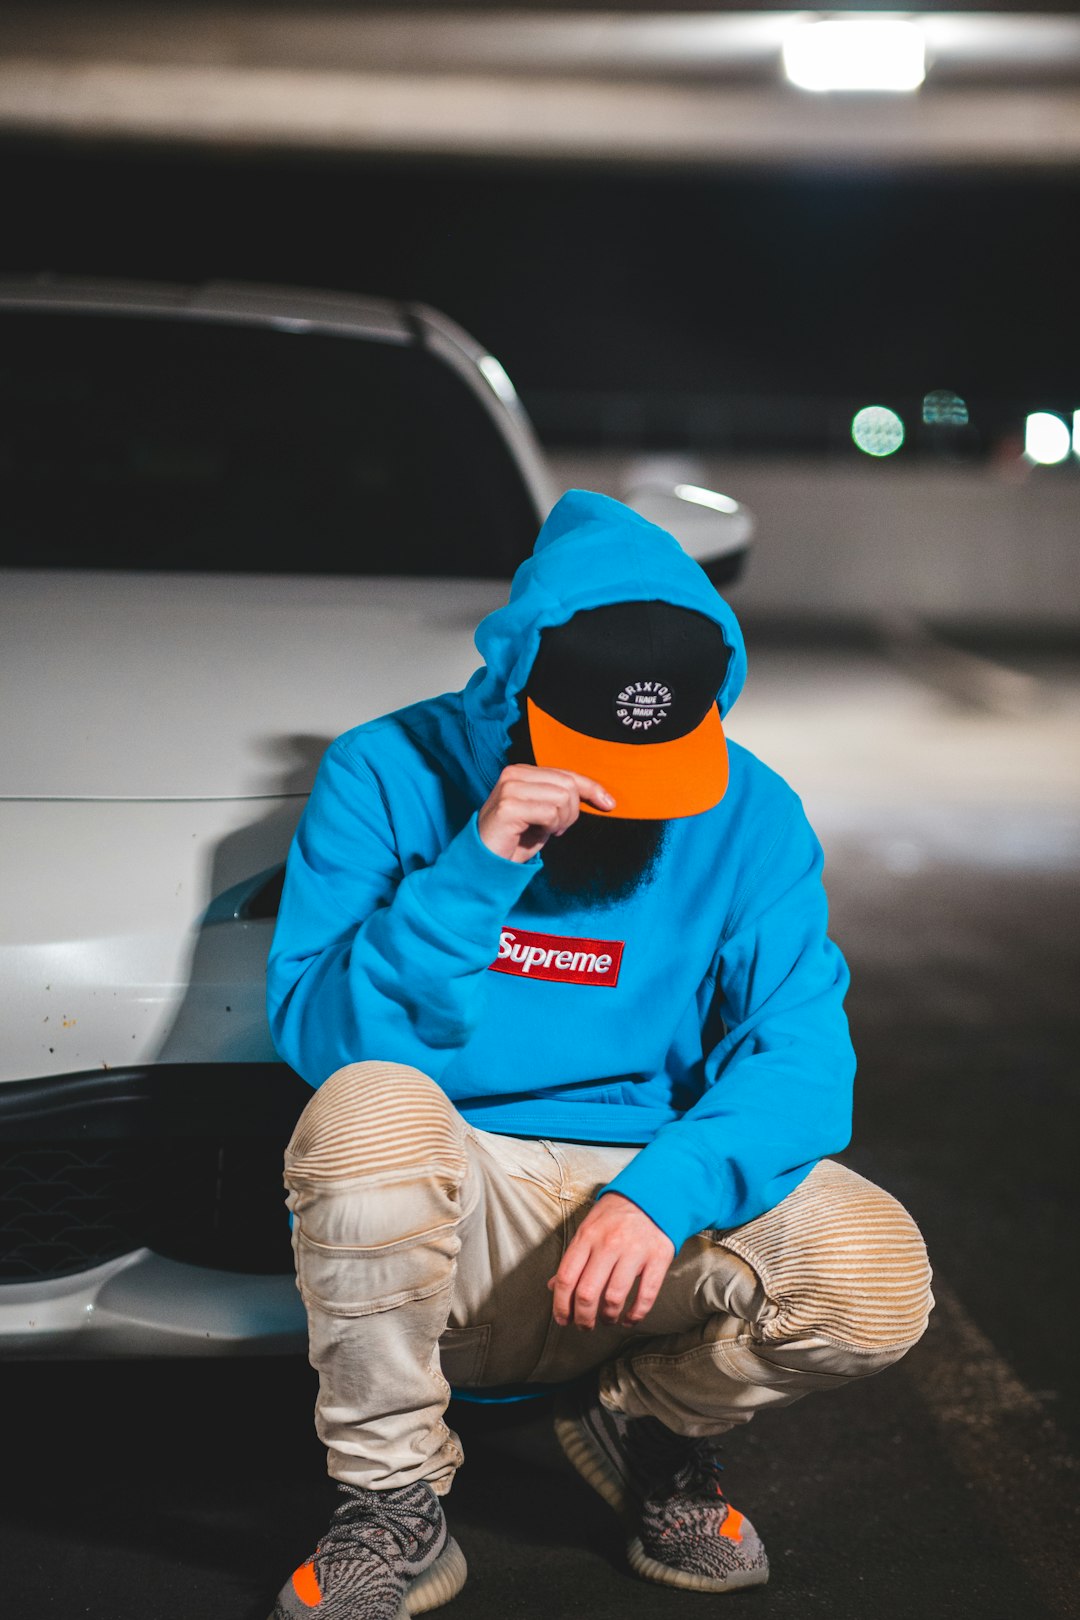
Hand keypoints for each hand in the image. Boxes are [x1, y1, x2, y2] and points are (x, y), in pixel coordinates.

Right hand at [477, 763, 614, 863]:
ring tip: (546, 830)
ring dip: (561, 821)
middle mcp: (514, 774)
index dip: (591, 788)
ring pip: (562, 798)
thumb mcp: (544, 813)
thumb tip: (597, 793)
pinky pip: (549, 813)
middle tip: (558, 828)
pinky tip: (538, 833)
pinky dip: (550, 827)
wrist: (486, 860)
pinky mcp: (508, 807)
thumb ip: (561, 797)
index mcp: (523, 771)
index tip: (609, 803)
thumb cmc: (515, 838)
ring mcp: (510, 788)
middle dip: (573, 811)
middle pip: (568, 784)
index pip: (566, 774)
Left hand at [548, 1192, 674, 1329]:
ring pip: (614, 1298)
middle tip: (585, 1326)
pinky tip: (630, 1319)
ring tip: (607, 1320)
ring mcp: (634, 1251)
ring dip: (608, 1318)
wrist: (653, 1194)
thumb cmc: (616, 1215)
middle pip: (587, 1293)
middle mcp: (609, 1244)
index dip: (560, 1305)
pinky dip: (636, 1314)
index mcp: (587, 1236)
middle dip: (583, 1318)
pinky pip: (646, 1295)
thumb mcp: (588, 1228)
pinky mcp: (658, 1258)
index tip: (563, 1319)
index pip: (566, 1278)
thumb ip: (572, 1258)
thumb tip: (553, 1286)